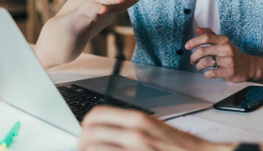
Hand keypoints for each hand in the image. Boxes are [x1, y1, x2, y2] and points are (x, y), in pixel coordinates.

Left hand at [78, 106, 225, 150]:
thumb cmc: (180, 146)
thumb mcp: (156, 127)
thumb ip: (131, 126)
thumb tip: (107, 128)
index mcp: (140, 121)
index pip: (97, 115)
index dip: (86, 124)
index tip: (86, 129)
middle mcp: (135, 136)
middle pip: (89, 135)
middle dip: (82, 142)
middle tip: (84, 145)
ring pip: (92, 150)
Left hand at [186, 28, 256, 82]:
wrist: (248, 66)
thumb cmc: (232, 54)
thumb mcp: (223, 42)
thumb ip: (210, 34)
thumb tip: (197, 29)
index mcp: (224, 40)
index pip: (206, 37)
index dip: (194, 41)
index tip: (187, 46)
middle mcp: (226, 48)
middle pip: (203, 51)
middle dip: (194, 57)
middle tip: (192, 61)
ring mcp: (228, 60)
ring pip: (205, 63)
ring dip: (199, 66)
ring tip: (199, 67)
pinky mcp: (229, 71)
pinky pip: (211, 73)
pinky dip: (206, 74)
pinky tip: (208, 73)